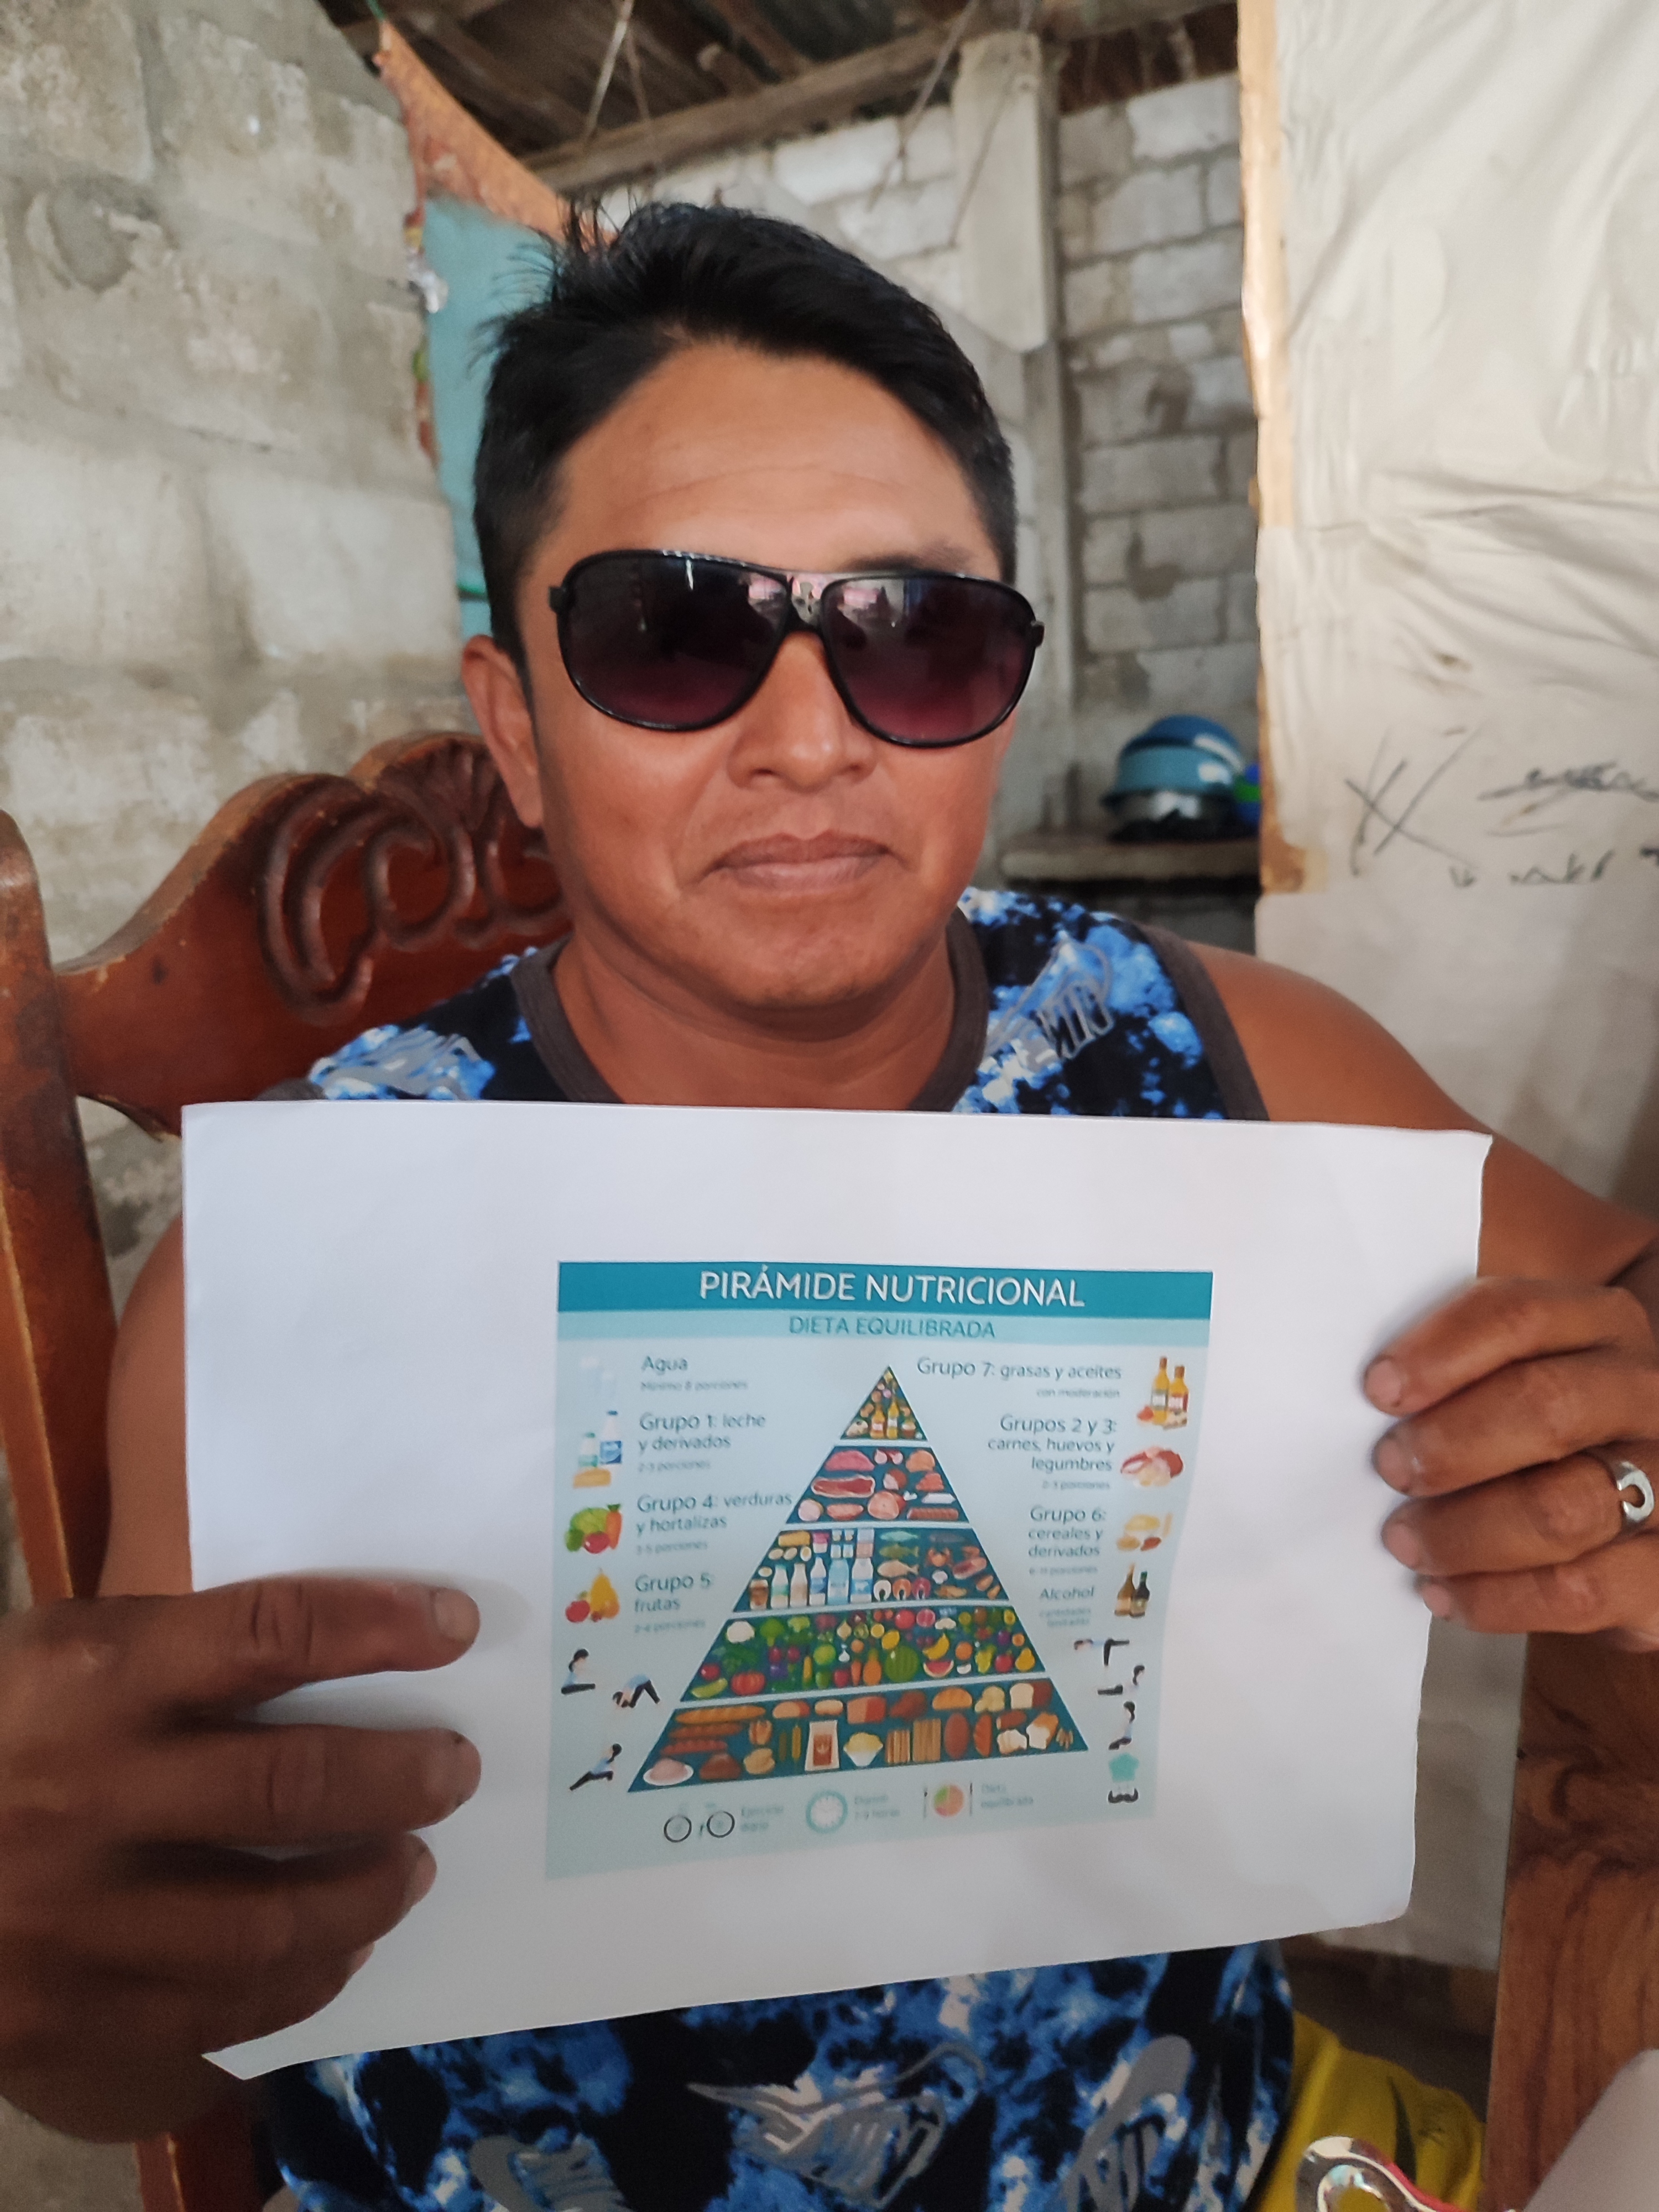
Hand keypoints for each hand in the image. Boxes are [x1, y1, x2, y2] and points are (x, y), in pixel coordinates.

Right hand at [0, 1576, 478, 2139]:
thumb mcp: (62, 1656)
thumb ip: (181, 1654)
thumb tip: (346, 1647)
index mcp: (89, 1678)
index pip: (269, 1632)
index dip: (379, 1624)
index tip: (453, 1626)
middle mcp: (85, 1795)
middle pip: (290, 1783)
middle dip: (400, 1776)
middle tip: (455, 1768)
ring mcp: (72, 1921)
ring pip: (269, 1923)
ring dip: (368, 1893)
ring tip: (412, 1864)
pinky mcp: (62, 2018)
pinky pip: (219, 2012)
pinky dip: (301, 1981)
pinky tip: (339, 1950)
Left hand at [1368, 1279, 1658, 1646]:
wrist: (1622, 1528)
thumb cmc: (1535, 1441)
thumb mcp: (1506, 1379)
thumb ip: (1457, 1369)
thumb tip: (1369, 1391)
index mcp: (1600, 1327)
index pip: (1521, 1314)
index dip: (1443, 1350)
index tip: (1378, 1389)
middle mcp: (1646, 1394)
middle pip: (1547, 1405)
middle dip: (1451, 1444)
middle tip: (1390, 1469)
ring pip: (1563, 1505)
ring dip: (1465, 1530)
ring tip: (1405, 1541)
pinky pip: (1581, 1588)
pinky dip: (1499, 1597)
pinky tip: (1447, 1594)